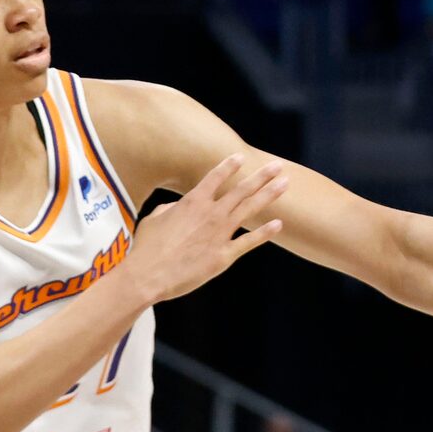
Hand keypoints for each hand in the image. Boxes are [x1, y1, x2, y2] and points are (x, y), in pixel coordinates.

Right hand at [126, 153, 288, 302]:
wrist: (148, 274)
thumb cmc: (147, 248)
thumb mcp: (154, 219)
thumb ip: (171, 208)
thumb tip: (179, 206)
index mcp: (192, 201)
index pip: (215, 177)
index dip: (230, 166)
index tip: (242, 157)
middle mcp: (210, 213)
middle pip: (241, 189)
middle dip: (261, 176)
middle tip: (278, 165)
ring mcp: (219, 233)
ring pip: (250, 209)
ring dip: (269, 194)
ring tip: (285, 183)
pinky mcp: (224, 255)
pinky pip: (249, 241)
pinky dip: (265, 232)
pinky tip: (279, 224)